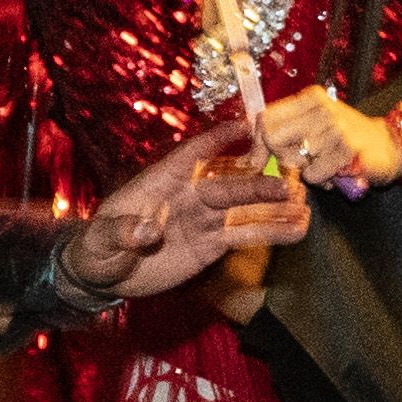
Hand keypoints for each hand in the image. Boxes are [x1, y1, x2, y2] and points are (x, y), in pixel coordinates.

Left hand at [79, 129, 316, 295]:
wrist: (103, 274)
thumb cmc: (98, 248)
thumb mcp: (102, 241)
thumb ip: (122, 233)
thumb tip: (147, 230)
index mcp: (160, 182)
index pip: (192, 155)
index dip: (218, 139)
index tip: (247, 126)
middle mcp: (187, 195)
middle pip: (227, 185)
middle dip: (255, 183)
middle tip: (286, 185)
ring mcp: (202, 219)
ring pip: (242, 209)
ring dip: (272, 207)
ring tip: (304, 206)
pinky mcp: (211, 243)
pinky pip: (244, 235)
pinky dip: (271, 231)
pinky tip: (296, 229)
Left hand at [248, 86, 401, 190]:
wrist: (390, 146)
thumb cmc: (345, 140)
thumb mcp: (313, 128)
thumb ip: (282, 135)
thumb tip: (247, 159)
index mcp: (310, 99)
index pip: (265, 117)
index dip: (259, 143)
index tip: (261, 159)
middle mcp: (321, 108)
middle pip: (273, 137)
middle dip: (280, 158)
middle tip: (299, 163)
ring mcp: (335, 127)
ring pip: (294, 160)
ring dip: (306, 172)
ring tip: (325, 167)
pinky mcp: (347, 149)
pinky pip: (313, 175)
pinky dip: (321, 180)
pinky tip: (336, 173)